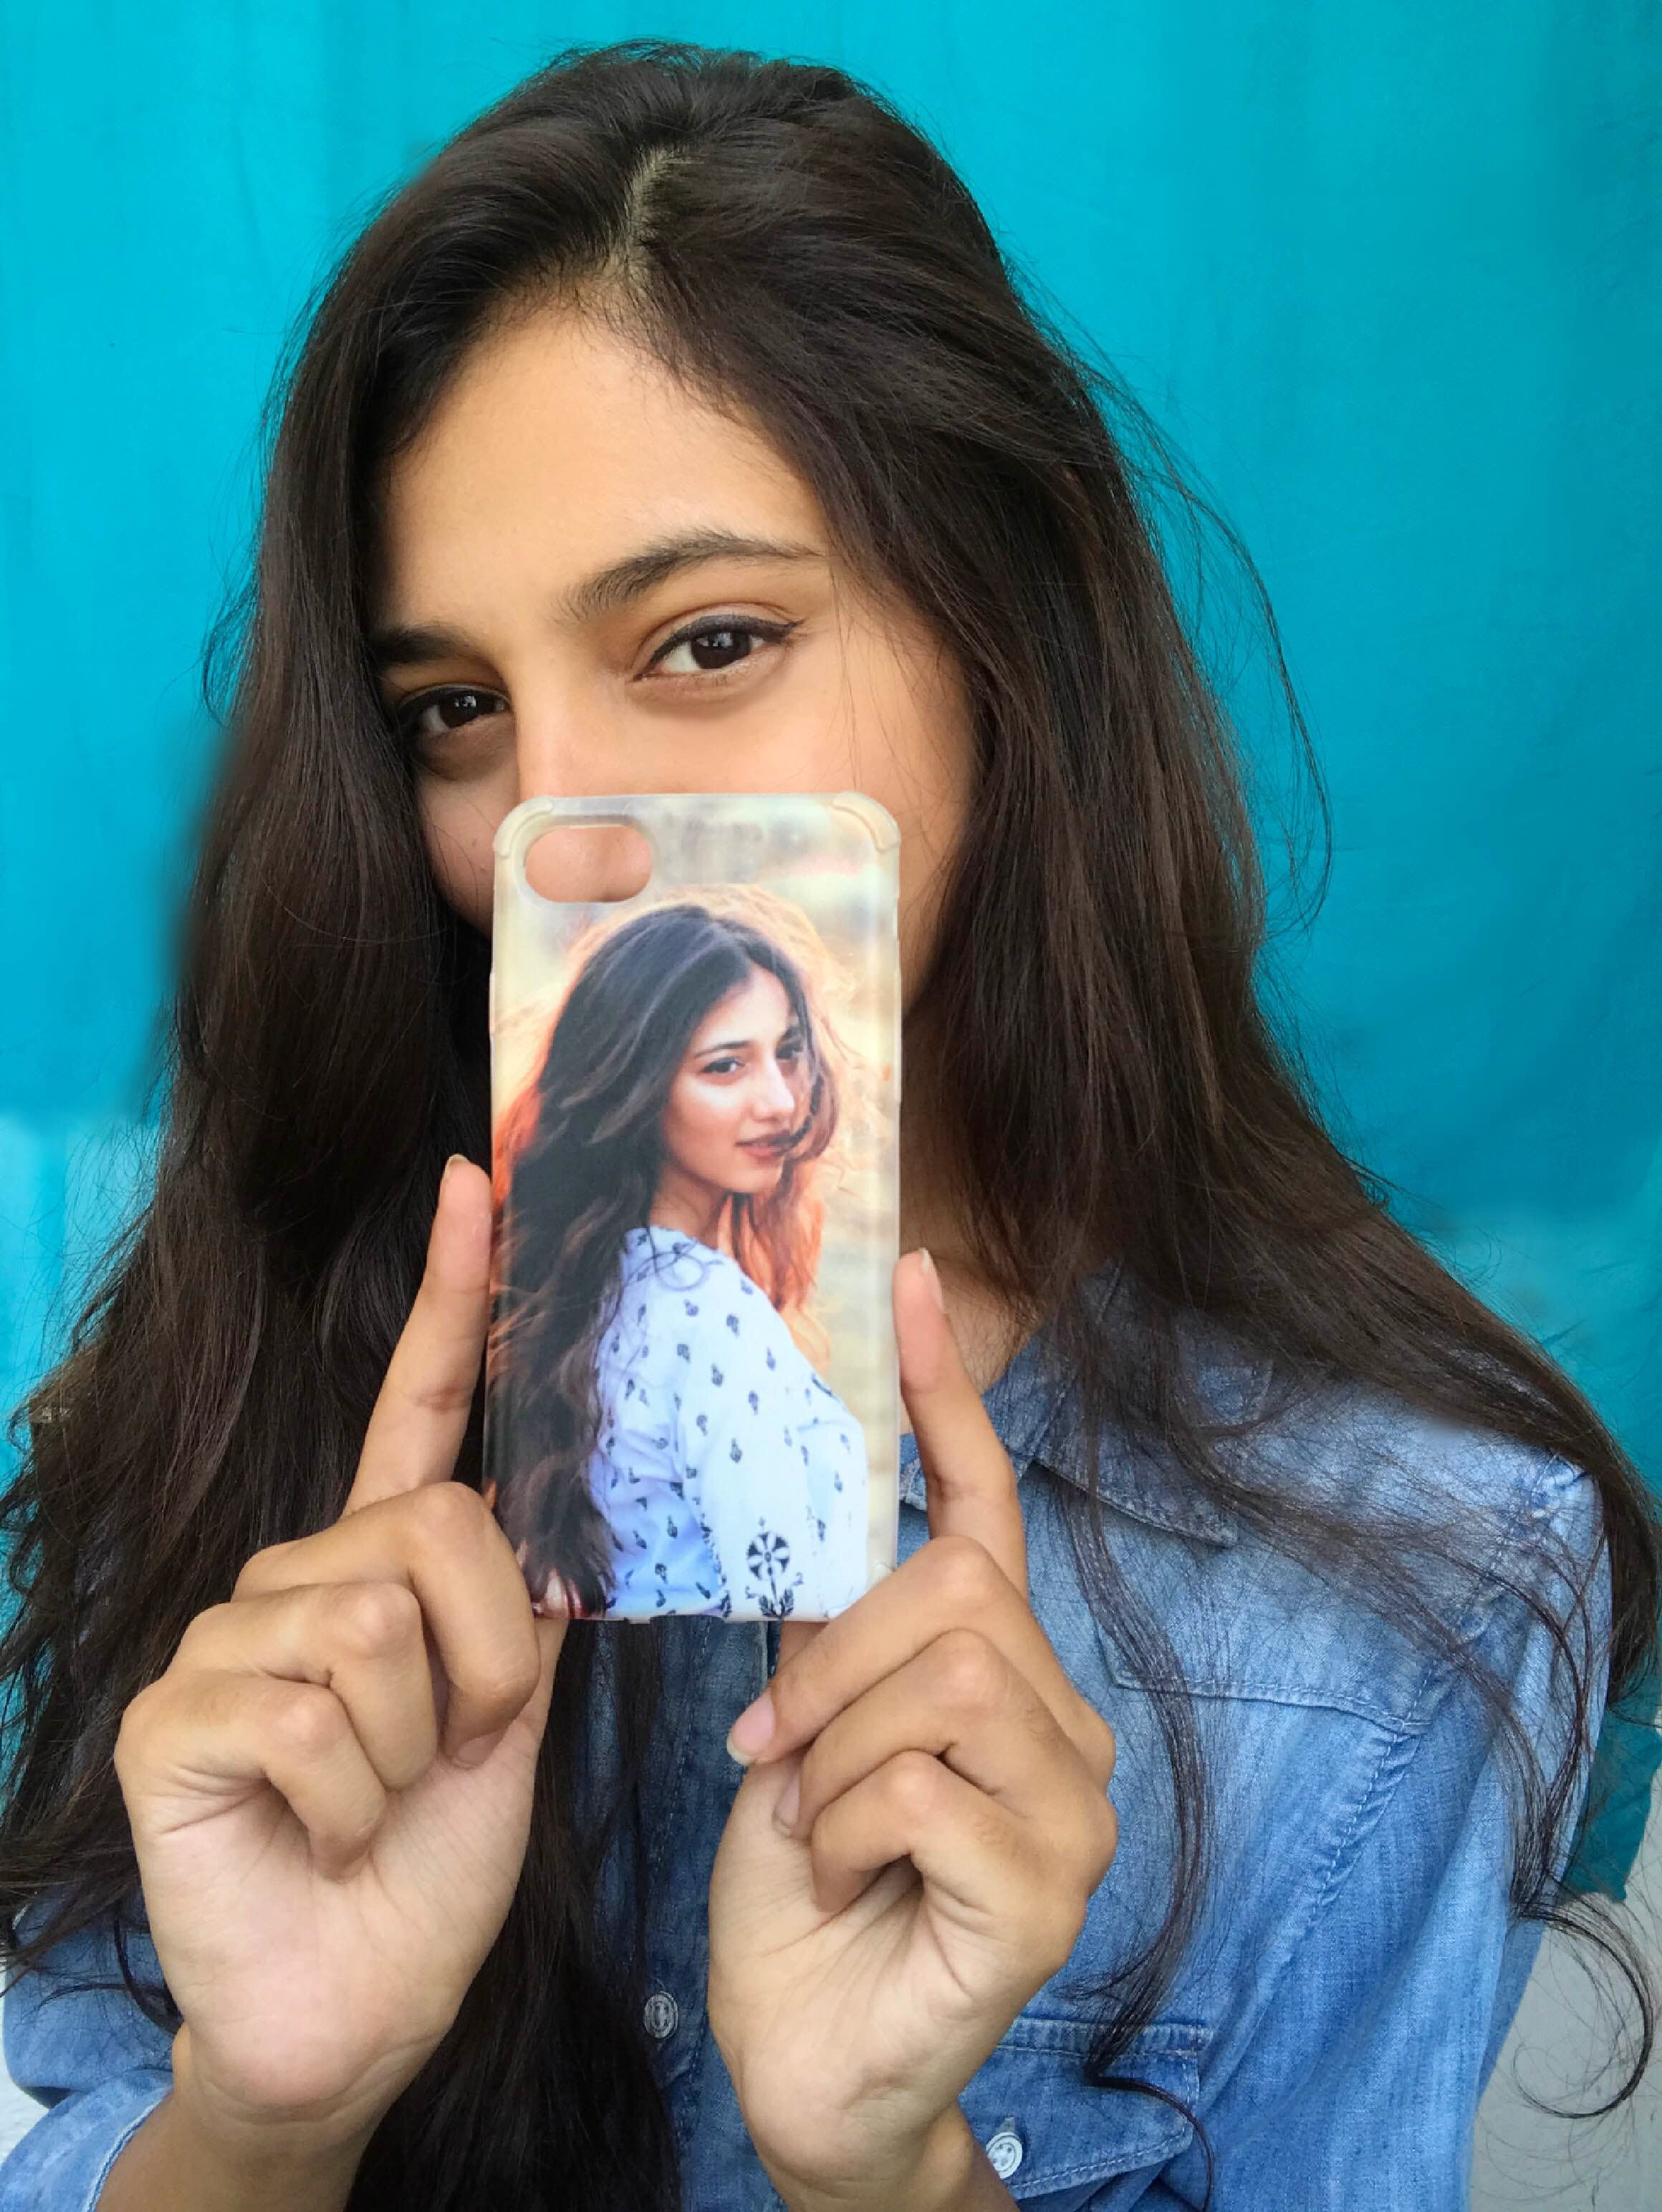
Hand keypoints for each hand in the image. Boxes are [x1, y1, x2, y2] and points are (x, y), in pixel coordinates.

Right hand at [111, 1158, 565, 2166]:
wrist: (356, 2006)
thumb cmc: (433, 1860)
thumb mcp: (505, 1722)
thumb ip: (515, 1610)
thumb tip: (532, 1506)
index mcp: (375, 1564)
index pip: (415, 1409)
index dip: (452, 1298)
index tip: (479, 1180)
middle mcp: (290, 1577)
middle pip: (435, 1529)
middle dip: (484, 1663)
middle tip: (450, 1755)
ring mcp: (221, 1639)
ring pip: (379, 1622)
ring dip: (421, 1744)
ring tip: (381, 1801)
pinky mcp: (174, 1719)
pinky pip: (316, 1711)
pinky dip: (355, 1798)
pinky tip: (318, 1831)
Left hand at [706, 1251, 1118, 2210]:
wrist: (803, 2057)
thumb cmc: (805, 1888)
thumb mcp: (804, 1728)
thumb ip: (833, 1629)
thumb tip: (807, 1495)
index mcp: (1001, 1667)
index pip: (986, 1507)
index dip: (945, 1397)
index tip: (911, 1284)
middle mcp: (1064, 1722)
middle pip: (958, 1591)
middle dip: (833, 1658)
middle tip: (772, 1744)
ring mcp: (1073, 1810)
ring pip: (946, 1677)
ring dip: (835, 1747)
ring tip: (811, 1820)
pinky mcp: (1048, 1893)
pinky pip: (927, 1787)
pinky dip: (847, 1822)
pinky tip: (841, 1873)